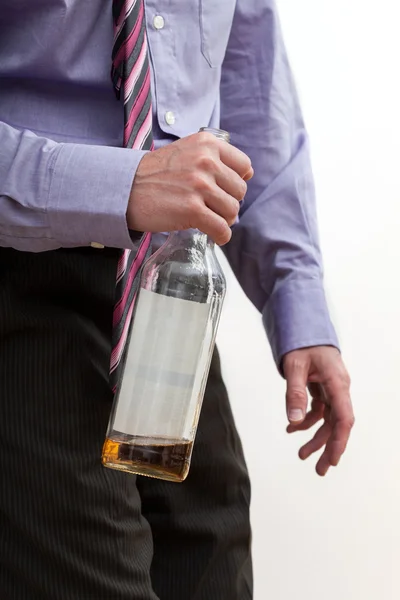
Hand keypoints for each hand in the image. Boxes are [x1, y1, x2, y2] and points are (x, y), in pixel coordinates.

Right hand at [127, 132, 253, 244]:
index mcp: (207, 144)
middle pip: (240, 191)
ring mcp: (199, 185)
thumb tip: (247, 175)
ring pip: (232, 211)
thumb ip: (213, 157)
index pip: (244, 166)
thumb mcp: (186, 151)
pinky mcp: (192, 209)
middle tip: (212, 208)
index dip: (237, 181)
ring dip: (224, 220)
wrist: (126, 188)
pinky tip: (214, 235)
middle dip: (229, 203)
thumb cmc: (155, 174)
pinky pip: (221, 228)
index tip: (225, 190)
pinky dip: (221, 236)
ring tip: (209, 220)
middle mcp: (206, 161)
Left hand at [283, 346, 353, 475]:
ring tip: (301, 455)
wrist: (304, 327)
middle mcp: (338, 388)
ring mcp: (331, 389)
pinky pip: (318, 410)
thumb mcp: (294, 366)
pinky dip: (305, 421)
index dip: (340, 441)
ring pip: (328, 420)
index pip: (344, 417)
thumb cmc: (303, 341)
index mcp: (337, 382)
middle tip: (320, 470)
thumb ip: (294, 393)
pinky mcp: (322, 389)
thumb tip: (294, 420)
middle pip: (338, 424)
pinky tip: (292, 429)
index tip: (333, 459)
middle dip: (329, 447)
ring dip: (315, 437)